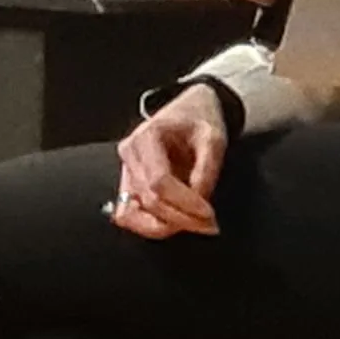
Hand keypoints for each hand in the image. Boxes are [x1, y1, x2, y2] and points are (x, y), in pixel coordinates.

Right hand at [109, 86, 228, 238]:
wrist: (190, 111)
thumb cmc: (199, 120)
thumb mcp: (213, 138)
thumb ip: (206, 170)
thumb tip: (200, 203)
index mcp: (146, 136)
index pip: (159, 181)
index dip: (185, 202)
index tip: (209, 213)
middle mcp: (129, 154)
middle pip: (149, 200)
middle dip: (181, 219)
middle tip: (209, 225)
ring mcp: (126, 171)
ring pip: (132, 214)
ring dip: (163, 227)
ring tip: (192, 225)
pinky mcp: (129, 185)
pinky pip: (129, 215)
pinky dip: (149, 225)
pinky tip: (174, 223)